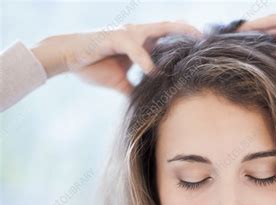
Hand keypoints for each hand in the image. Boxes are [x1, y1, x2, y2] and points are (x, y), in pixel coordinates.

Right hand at [31, 21, 200, 94]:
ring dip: (174, 37)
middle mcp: (137, 34)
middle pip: (168, 27)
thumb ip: (136, 89)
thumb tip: (148, 104)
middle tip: (206, 40)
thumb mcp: (121, 82)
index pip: (168, 36)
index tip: (203, 48)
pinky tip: (153, 71)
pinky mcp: (113, 39)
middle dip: (188, 32)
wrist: (68, 59)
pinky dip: (143, 59)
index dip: (185, 39)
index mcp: (141, 42)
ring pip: (155, 30)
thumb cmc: (94, 66)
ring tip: (192, 46)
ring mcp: (126, 34)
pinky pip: (132, 47)